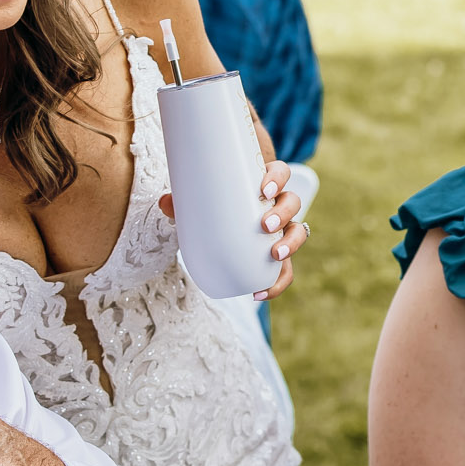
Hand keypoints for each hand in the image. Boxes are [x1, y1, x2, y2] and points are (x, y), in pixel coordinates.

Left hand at [157, 157, 307, 299]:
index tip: (264, 189)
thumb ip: (183, 201)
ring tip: (275, 255)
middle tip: (265, 225)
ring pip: (298, 232)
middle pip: (292, 202)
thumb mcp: (200, 201)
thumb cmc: (216, 206)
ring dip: (291, 243)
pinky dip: (277, 282)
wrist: (222, 223)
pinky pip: (286, 269)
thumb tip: (166, 203)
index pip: (280, 173)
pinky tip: (260, 292)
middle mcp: (278, 205)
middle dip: (283, 214)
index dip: (277, 178)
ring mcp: (283, 229)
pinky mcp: (278, 254)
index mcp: (264, 184)